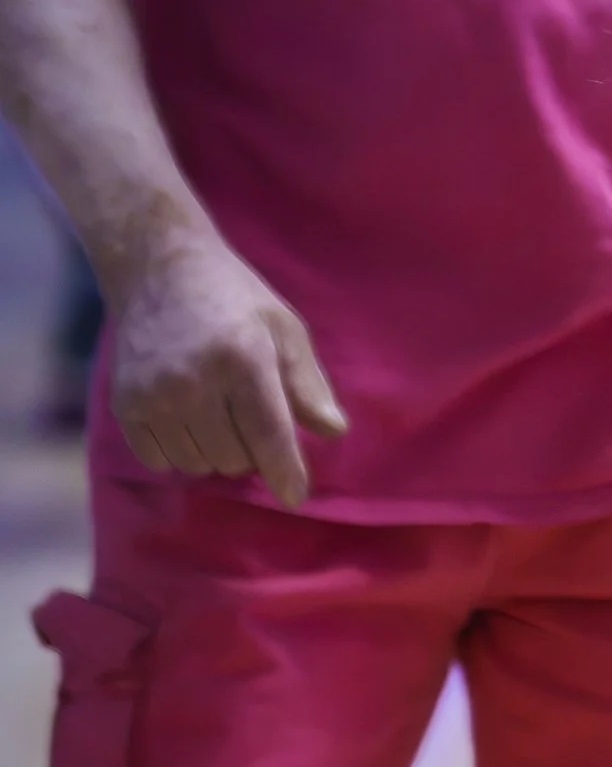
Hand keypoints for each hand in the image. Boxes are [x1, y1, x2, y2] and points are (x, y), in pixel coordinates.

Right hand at [106, 232, 345, 503]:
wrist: (159, 270)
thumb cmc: (235, 300)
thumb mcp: (284, 329)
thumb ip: (308, 384)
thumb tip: (332, 431)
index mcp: (243, 359)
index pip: (268, 435)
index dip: (285, 472)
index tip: (294, 496)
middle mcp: (194, 381)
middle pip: (235, 458)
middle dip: (251, 450)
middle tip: (246, 414)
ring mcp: (154, 395)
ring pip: (199, 465)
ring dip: (215, 452)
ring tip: (216, 412)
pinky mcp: (125, 405)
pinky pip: (160, 462)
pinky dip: (179, 453)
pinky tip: (185, 420)